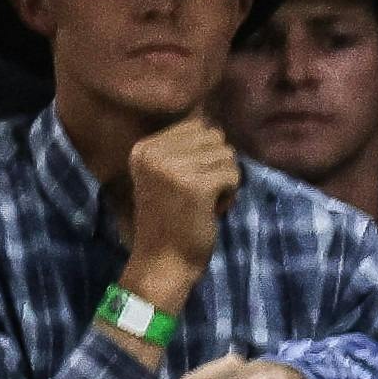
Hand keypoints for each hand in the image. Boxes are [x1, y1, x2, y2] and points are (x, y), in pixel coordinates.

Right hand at [117, 116, 242, 320]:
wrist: (164, 262)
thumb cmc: (171, 221)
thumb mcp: (168, 175)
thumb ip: (185, 148)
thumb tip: (211, 117)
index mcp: (144, 147)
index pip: (194, 125)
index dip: (204, 154)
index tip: (189, 182)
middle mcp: (155, 152)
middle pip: (213, 137)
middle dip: (217, 164)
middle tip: (201, 193)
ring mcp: (174, 167)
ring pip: (226, 155)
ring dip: (225, 180)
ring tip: (205, 202)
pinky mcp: (196, 185)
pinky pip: (233, 174)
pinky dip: (230, 194)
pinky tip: (213, 210)